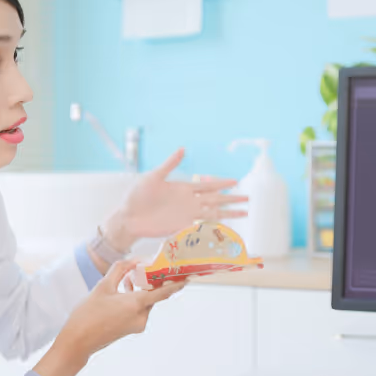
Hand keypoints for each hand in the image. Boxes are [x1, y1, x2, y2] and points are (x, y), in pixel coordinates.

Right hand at [33, 260, 185, 375]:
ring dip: (140, 289)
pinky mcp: (132, 328)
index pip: (163, 292)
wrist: (78, 341)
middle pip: (154, 295)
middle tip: (148, 266)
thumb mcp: (103, 286)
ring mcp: (137, 324)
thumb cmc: (88, 314)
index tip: (188, 277)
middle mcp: (141, 316)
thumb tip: (134, 261)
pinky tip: (123, 290)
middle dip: (151, 281)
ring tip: (127, 278)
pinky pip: (139, 309)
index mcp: (136, 304)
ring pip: (146, 301)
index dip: (177, 284)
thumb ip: (120, 270)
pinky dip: (135, 298)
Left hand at [103, 148, 247, 249]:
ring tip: (245, 213)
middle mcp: (188, 201)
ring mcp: (186, 215)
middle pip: (215, 199)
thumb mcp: (153, 177)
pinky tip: (226, 225)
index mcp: (182, 188)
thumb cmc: (137, 196)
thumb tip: (183, 149)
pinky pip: (202, 225)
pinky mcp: (181, 226)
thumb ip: (169, 165)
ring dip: (229, 213)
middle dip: (232, 199)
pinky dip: (214, 225)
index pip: (207, 185)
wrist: (128, 217)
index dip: (221, 183)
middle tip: (248, 198)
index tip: (235, 181)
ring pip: (213, 212)